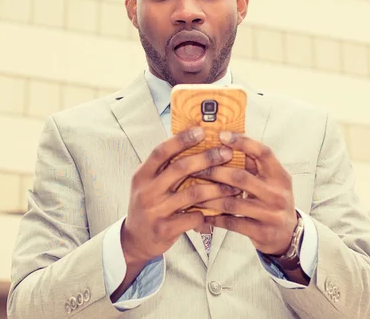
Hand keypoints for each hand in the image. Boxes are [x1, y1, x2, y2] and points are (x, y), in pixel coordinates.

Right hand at [122, 127, 239, 264]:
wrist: (135, 239)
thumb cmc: (149, 205)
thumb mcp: (149, 183)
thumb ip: (166, 167)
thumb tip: (193, 141)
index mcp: (142, 175)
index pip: (161, 151)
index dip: (181, 140)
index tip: (202, 131)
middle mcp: (147, 191)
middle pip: (179, 169)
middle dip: (206, 159)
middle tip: (226, 153)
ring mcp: (155, 211)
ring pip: (192, 194)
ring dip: (216, 188)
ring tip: (233, 186)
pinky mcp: (165, 229)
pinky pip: (193, 217)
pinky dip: (208, 212)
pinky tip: (219, 211)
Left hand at [193, 132, 297, 255]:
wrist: (288, 233)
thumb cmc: (272, 199)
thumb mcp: (270, 180)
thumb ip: (252, 163)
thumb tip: (224, 140)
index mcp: (279, 175)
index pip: (263, 153)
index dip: (243, 142)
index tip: (221, 135)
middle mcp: (277, 193)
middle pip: (241, 178)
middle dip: (215, 171)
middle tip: (195, 168)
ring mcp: (270, 214)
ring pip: (232, 202)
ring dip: (209, 196)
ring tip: (192, 192)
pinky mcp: (261, 232)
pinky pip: (232, 223)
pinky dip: (214, 217)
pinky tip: (201, 214)